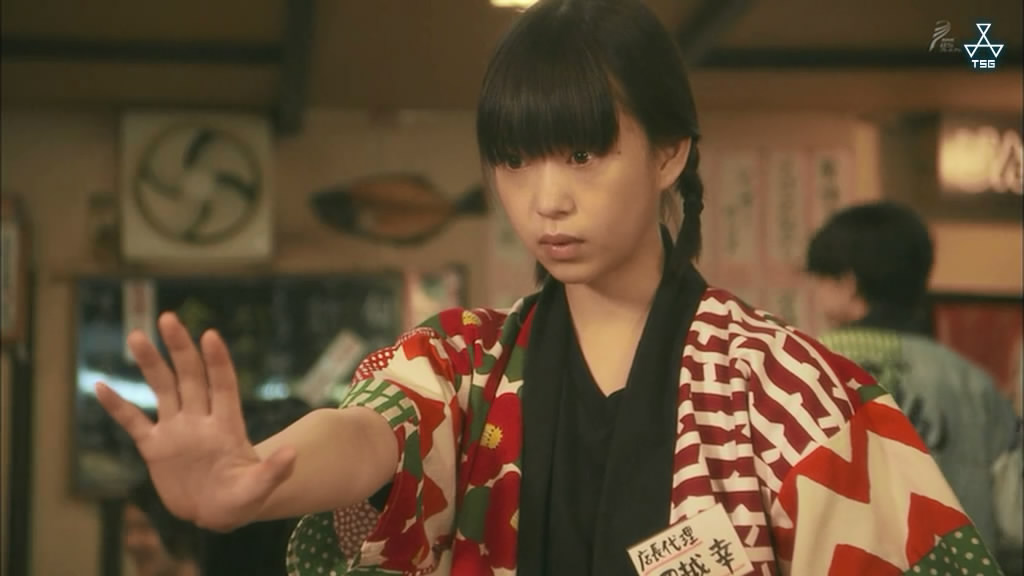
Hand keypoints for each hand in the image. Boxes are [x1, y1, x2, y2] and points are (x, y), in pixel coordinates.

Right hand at [96, 312, 295, 531]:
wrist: (217, 512)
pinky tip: (100, 385)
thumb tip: (295, 454)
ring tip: (136, 335)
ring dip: (150, 363)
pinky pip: (133, 422)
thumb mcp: (260, 488)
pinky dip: (117, 406)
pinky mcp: (155, 448)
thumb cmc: (243, 499)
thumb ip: (274, 471)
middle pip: (190, 376)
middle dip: (180, 348)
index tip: (210, 335)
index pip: (223, 385)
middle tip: (168, 318)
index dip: (218, 361)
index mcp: (227, 425)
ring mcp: (176, 431)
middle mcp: (200, 420)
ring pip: (162, 389)